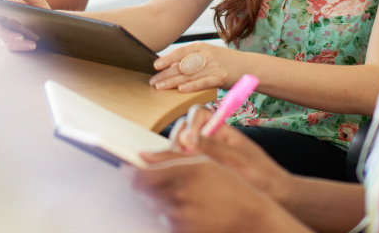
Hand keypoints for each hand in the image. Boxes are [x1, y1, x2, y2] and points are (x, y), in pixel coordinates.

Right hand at [0, 0, 49, 50]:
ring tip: (32, 43)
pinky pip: (13, 47)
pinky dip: (21, 47)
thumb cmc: (40, 8)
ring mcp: (6, 34)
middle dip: (9, 35)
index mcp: (3, 10)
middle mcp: (2, 22)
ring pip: (6, 41)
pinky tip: (31, 45)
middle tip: (20, 37)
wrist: (50, 21)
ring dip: (18, 43)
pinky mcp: (12, 43)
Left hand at [131, 153, 303, 232]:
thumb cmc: (232, 187)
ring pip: (154, 207)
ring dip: (159, 199)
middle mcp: (178, 198)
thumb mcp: (205, 162)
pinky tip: (189, 208)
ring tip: (183, 193)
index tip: (128, 167)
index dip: (131, 171)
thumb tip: (143, 156)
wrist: (250, 220)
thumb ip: (170, 156)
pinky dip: (170, 213)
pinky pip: (165, 222)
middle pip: (144, 192)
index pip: (140, 176)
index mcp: (184, 173)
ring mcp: (178, 221)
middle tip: (160, 178)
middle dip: (147, 184)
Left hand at [149, 42, 242, 92]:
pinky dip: (191, 86)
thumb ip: (192, 59)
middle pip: (181, 65)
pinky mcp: (220, 77)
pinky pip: (203, 82)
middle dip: (165, 74)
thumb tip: (170, 66)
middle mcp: (206, 54)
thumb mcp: (208, 54)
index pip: (180, 52)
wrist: (248, 67)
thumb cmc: (224, 62)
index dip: (167, 59)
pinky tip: (181, 90)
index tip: (154, 66)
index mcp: (201, 46)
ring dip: (172, 82)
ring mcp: (213, 66)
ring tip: (159, 88)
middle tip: (152, 82)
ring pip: (189, 75)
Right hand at [164, 105, 291, 199]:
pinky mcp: (201, 173)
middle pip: (185, 129)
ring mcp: (205, 156)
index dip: (191, 121)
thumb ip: (213, 147)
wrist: (274, 196)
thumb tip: (186, 136)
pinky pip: (184, 166)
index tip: (189, 137)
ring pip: (181, 148)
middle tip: (180, 155)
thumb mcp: (237, 158)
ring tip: (182, 168)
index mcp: (221, 129)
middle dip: (178, 138)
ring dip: (176, 154)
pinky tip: (183, 176)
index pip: (199, 114)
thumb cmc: (261, 173)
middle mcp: (210, 141)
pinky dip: (179, 168)